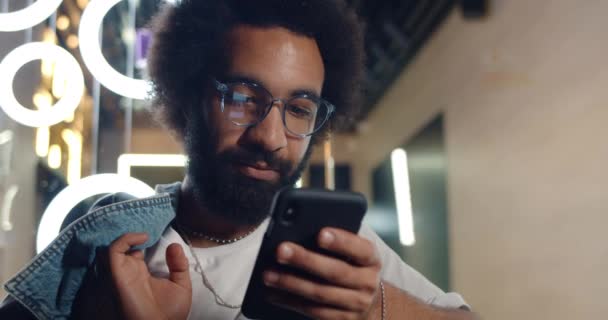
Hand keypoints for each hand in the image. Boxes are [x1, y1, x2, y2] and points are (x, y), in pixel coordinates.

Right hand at [108, 233, 191, 319]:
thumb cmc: (169, 313)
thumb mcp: (180, 285)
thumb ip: (179, 265)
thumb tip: (175, 245)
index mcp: (141, 273)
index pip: (133, 251)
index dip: (140, 240)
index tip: (154, 233)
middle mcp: (129, 272)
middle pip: (120, 248)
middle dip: (129, 235)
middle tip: (147, 230)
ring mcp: (122, 273)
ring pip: (112, 248)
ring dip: (125, 236)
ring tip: (144, 234)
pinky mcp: (118, 275)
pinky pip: (113, 252)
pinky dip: (124, 240)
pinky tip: (143, 238)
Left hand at [263, 228, 381, 319]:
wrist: (369, 301)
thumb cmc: (351, 264)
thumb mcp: (352, 251)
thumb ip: (335, 241)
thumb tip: (299, 230)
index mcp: (371, 259)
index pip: (360, 248)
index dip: (341, 241)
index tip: (320, 233)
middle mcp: (367, 282)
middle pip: (335, 272)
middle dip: (306, 260)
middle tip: (280, 250)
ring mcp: (355, 304)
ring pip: (320, 293)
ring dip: (291, 283)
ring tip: (267, 273)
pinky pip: (312, 311)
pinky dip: (290, 302)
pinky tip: (272, 292)